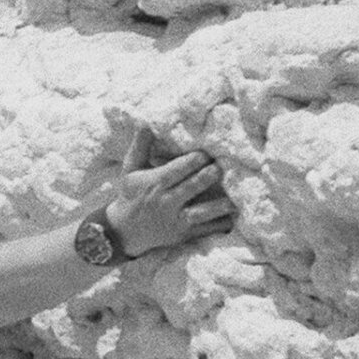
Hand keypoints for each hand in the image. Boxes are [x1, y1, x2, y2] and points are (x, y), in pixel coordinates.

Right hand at [104, 127, 236, 256]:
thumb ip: (140, 147)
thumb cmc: (130, 195)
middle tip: (223, 167)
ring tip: (234, 198)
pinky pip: (205, 230)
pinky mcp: (183, 235)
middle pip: (192, 187)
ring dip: (219, 205)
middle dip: (209, 176)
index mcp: (155, 183)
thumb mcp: (130, 170)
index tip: (207, 152)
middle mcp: (166, 201)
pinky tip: (233, 217)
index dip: (194, 160)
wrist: (123, 231)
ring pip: (202, 212)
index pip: (177, 169)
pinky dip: (220, 225)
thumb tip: (145, 124)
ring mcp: (176, 220)